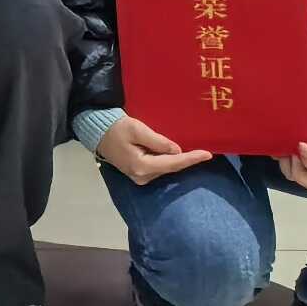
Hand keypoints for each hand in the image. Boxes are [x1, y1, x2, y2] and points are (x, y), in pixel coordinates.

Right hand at [95, 112, 214, 184]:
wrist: (99, 133)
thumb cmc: (117, 128)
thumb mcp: (138, 129)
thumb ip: (158, 141)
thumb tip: (177, 150)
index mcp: (142, 167)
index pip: (172, 163)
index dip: (191, 159)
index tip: (208, 154)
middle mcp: (142, 177)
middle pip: (170, 167)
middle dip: (186, 160)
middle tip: (204, 151)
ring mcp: (140, 177)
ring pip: (166, 168)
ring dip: (177, 160)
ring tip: (192, 150)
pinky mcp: (139, 174)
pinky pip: (159, 168)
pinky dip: (168, 160)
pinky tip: (176, 153)